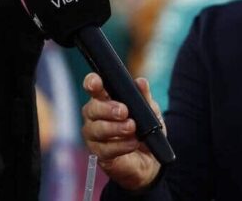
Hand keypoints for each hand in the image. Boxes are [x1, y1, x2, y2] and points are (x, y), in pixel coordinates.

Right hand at [81, 72, 163, 190]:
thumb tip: (141, 82)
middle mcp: (95, 116)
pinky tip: (133, 143)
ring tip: (132, 128)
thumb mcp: (150, 110)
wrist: (150, 158)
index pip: (93, 87)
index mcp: (104, 99)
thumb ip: (144, 96)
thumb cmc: (144, 129)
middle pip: (91, 109)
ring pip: (96, 129)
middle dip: (107, 109)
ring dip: (115, 128)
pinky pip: (105, 149)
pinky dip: (121, 145)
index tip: (96, 83)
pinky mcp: (99, 154)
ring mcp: (95, 136)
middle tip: (124, 111)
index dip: (92, 83)